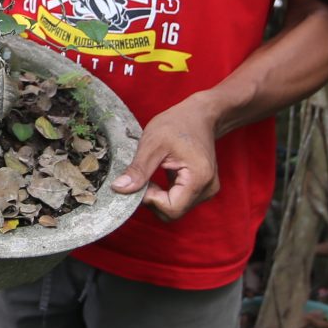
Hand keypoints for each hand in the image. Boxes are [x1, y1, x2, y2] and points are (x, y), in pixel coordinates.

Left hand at [111, 94, 222, 221]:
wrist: (200, 115)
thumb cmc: (178, 123)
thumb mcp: (152, 143)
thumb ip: (138, 169)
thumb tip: (119, 189)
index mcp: (199, 178)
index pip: (171, 209)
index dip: (150, 199)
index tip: (141, 180)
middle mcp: (207, 189)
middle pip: (173, 212)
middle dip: (153, 199)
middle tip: (144, 176)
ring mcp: (207, 190)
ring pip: (175, 209)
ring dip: (158, 197)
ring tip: (154, 172)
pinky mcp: (202, 189)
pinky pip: (178, 202)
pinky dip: (165, 194)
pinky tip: (160, 176)